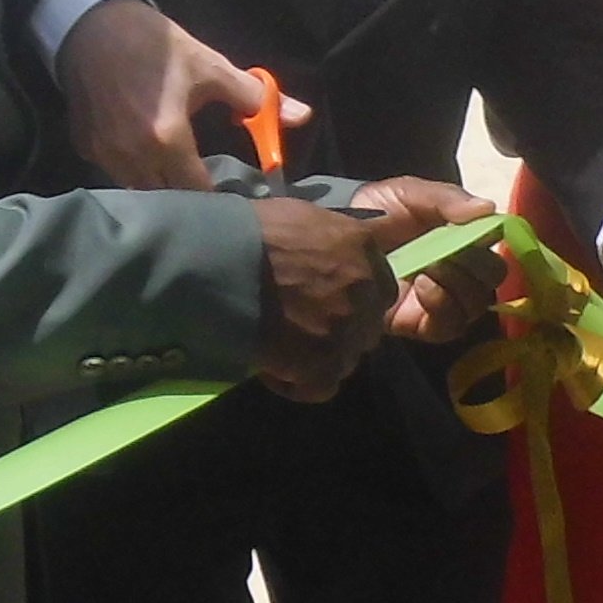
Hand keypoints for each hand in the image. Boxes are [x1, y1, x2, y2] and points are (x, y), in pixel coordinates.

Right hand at [57, 0, 306, 193]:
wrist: (94, 23)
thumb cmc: (157, 46)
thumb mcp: (211, 67)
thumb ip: (255, 98)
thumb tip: (302, 116)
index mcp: (167, 141)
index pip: (197, 192)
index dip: (216, 197)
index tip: (229, 192)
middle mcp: (131, 158)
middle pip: (165, 200)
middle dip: (185, 197)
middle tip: (204, 184)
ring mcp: (103, 155)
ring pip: (135, 190)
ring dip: (156, 186)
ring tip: (174, 175)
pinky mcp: (83, 147)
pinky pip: (112, 172)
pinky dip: (129, 170)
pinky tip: (141, 155)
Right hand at [249, 188, 429, 400]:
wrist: (222, 263)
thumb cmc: (252, 231)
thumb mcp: (304, 215)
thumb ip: (330, 238)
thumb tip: (328, 253)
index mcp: (363, 248)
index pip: (380, 285)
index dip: (353, 296)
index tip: (326, 300)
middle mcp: (364, 291)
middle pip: (367, 324)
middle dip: (341, 327)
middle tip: (304, 325)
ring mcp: (346, 331)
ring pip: (347, 357)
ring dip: (320, 356)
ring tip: (284, 348)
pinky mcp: (322, 365)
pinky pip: (322, 386)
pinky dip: (299, 383)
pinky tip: (275, 369)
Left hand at [348, 174, 498, 346]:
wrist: (336, 237)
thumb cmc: (375, 212)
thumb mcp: (409, 194)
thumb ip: (446, 199)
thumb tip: (488, 209)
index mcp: (461, 236)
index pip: (495, 243)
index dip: (490, 238)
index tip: (474, 231)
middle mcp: (459, 268)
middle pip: (492, 277)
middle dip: (476, 265)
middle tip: (447, 253)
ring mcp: (442, 297)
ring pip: (477, 303)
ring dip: (459, 286)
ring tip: (428, 269)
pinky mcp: (423, 323)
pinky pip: (450, 325)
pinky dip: (443, 306)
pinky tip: (422, 288)